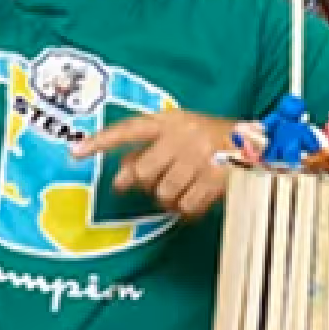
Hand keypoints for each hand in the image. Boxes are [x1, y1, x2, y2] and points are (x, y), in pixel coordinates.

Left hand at [89, 110, 238, 224]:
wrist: (254, 143)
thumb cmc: (206, 137)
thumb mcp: (176, 132)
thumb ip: (146, 150)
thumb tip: (119, 179)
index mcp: (168, 121)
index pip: (127, 129)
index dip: (101, 141)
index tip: (75, 152)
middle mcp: (181, 137)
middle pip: (143, 171)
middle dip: (146, 182)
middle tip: (158, 181)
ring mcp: (199, 159)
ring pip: (164, 192)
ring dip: (167, 197)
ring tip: (179, 188)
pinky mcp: (215, 180)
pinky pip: (186, 206)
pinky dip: (186, 208)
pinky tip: (193, 198)